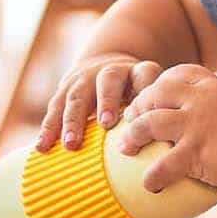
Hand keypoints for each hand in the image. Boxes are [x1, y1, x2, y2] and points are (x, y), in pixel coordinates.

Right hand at [36, 53, 164, 152]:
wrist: (103, 66)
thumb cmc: (134, 94)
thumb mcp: (148, 94)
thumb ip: (157, 115)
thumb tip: (174, 151)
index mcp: (137, 72)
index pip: (146, 72)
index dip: (146, 88)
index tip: (146, 109)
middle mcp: (110, 72)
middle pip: (109, 81)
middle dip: (107, 101)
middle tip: (106, 124)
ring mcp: (84, 79)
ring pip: (77, 95)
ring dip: (73, 120)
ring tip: (71, 144)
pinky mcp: (64, 89)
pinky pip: (54, 108)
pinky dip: (48, 128)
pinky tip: (42, 148)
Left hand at [118, 64, 216, 194]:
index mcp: (213, 86)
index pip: (176, 74)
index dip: (159, 84)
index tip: (153, 96)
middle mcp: (200, 101)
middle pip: (155, 94)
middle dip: (138, 107)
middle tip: (130, 122)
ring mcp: (195, 125)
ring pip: (148, 123)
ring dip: (133, 136)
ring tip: (125, 148)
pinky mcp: (195, 153)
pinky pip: (163, 165)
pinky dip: (153, 176)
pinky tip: (149, 185)